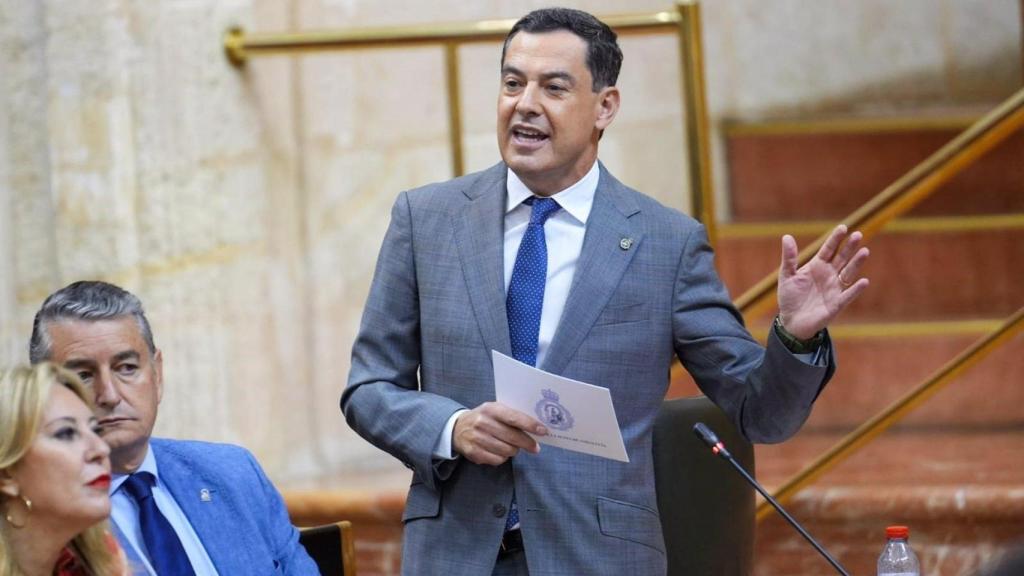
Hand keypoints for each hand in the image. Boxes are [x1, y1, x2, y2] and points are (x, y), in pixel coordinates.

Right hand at [452, 402, 547, 465]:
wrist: (457, 428)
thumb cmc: (484, 418)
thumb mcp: (495, 410)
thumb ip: (512, 416)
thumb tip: (536, 428)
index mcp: (491, 409)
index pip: (514, 418)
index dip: (530, 425)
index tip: (543, 431)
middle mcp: (482, 423)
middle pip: (512, 437)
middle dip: (527, 443)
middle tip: (535, 447)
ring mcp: (477, 438)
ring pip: (506, 450)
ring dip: (514, 450)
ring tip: (513, 447)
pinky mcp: (473, 452)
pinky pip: (497, 460)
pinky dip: (502, 458)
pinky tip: (500, 452)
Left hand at [777, 224, 869, 339]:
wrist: (791, 321)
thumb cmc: (790, 297)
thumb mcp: (787, 276)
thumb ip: (789, 258)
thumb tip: (786, 236)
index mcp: (817, 266)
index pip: (828, 249)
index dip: (835, 239)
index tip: (843, 228)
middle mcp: (828, 275)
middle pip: (842, 258)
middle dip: (849, 247)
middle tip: (858, 234)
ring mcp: (834, 288)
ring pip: (848, 273)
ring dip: (856, 263)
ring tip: (865, 251)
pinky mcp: (836, 304)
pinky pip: (848, 295)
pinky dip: (855, 289)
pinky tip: (863, 281)